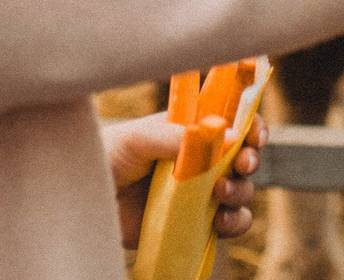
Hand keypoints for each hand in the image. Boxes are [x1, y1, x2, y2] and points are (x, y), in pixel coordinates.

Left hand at [105, 112, 265, 247]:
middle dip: (251, 159)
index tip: (255, 135)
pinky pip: (230, 222)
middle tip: (241, 165)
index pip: (234, 121)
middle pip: (245, 156)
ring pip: (241, 190)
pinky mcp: (196, 222)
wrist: (88, 200)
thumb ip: (176, 134)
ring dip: (240, 191)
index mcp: (193, 130)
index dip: (252, 125)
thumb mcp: (138, 137)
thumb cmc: (110, 156)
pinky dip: (234, 222)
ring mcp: (201, 192)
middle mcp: (203, 159)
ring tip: (219, 194)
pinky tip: (218, 222)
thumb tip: (227, 135)